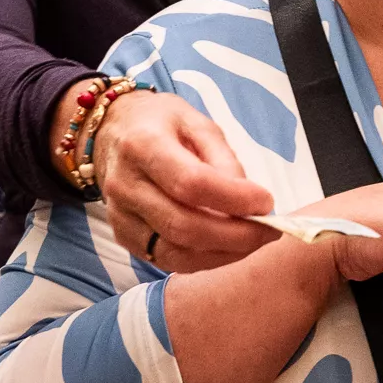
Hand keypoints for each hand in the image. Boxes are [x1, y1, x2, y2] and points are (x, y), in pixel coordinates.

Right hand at [91, 89, 275, 272]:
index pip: (191, 183)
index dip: (234, 199)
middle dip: (236, 237)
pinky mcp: (123, 235)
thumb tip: (247, 201)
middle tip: (269, 232)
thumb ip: (223, 159)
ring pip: (175, 252)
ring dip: (223, 254)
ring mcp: (120, 215)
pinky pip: (166, 260)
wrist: (113, 131)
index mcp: (143, 145)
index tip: (266, 202)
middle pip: (184, 225)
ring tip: (253, 242)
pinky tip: (226, 248)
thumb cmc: (161, 123)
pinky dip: (203, 260)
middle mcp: (125, 184)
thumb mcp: (197, 122)